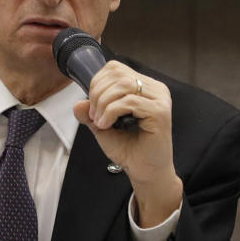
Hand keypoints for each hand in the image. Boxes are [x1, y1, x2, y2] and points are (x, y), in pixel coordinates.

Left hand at [73, 60, 182, 226]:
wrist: (144, 172)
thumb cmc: (129, 149)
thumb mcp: (102, 126)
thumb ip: (91, 112)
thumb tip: (78, 103)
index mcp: (145, 86)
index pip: (116, 68)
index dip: (97, 82)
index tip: (92, 106)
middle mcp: (155, 89)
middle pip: (118, 74)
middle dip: (98, 93)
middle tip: (94, 116)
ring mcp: (160, 99)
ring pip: (123, 86)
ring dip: (103, 103)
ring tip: (99, 122)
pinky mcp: (160, 112)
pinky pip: (129, 102)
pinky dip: (111, 112)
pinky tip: (106, 125)